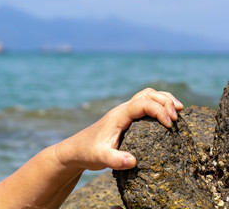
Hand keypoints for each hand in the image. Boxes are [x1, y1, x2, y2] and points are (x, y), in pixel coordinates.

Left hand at [54, 88, 182, 170]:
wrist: (76, 150)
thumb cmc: (88, 152)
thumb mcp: (100, 158)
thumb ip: (114, 159)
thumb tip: (132, 161)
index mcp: (118, 115)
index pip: (143, 103)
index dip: (159, 110)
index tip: (170, 125)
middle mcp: (122, 110)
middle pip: (148, 94)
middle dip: (165, 101)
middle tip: (177, 117)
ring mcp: (124, 113)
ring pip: (146, 96)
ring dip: (163, 100)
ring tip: (178, 111)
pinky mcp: (126, 119)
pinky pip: (144, 105)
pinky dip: (158, 106)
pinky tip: (166, 117)